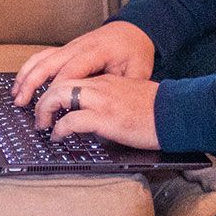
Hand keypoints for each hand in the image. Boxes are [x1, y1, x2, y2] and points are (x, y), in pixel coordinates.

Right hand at [11, 21, 153, 105]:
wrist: (133, 29)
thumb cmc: (135, 51)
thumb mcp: (138, 71)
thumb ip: (124, 89)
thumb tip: (113, 110)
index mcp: (96, 52)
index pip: (70, 72)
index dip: (58, 91)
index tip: (50, 110)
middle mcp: (78, 47)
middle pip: (48, 64)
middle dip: (33, 84)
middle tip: (22, 104)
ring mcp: (70, 46)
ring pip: (41, 58)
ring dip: (26, 76)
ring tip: (15, 96)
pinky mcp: (66, 48)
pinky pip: (43, 56)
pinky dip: (30, 68)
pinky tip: (22, 82)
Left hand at [34, 75, 160, 148]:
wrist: (177, 112)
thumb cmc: (158, 109)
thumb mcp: (130, 97)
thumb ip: (111, 99)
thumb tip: (96, 114)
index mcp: (107, 80)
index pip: (72, 78)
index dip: (55, 91)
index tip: (49, 104)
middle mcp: (101, 86)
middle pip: (60, 83)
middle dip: (43, 99)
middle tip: (39, 117)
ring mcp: (102, 101)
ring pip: (60, 95)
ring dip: (45, 110)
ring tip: (43, 125)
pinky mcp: (106, 118)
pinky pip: (72, 120)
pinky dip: (60, 128)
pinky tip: (58, 137)